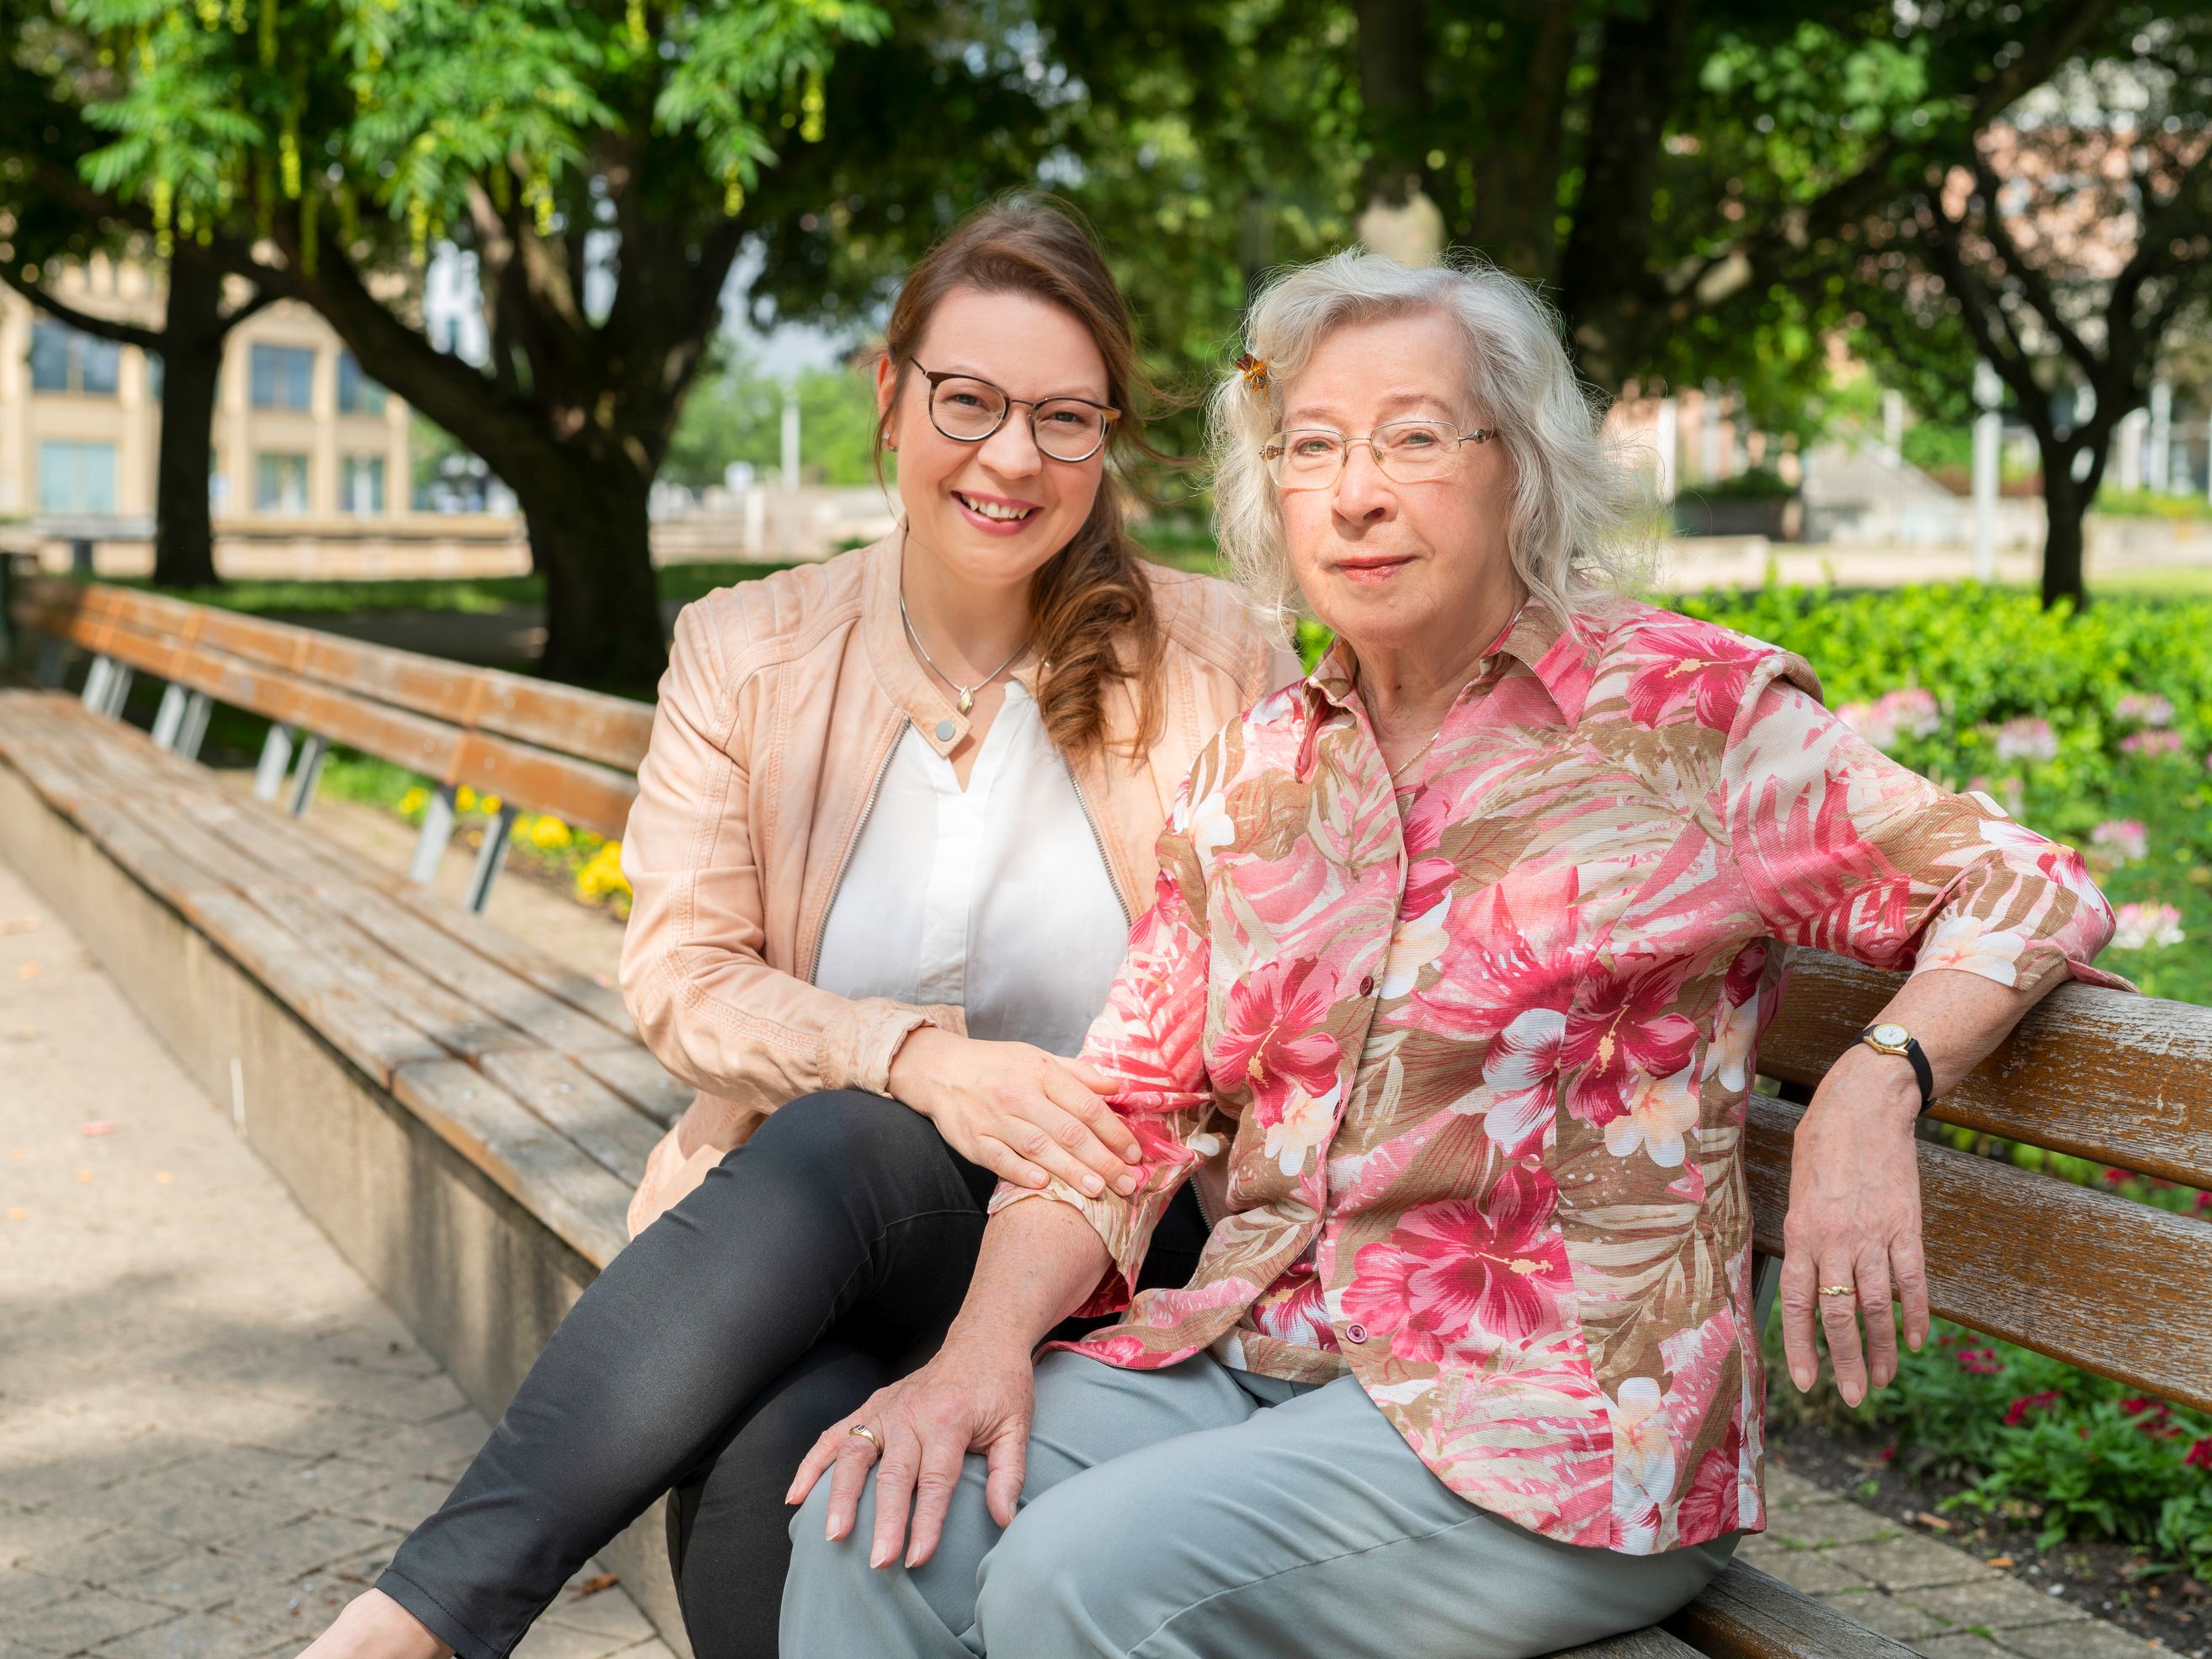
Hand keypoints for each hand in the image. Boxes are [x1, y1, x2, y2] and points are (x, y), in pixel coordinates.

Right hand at [786, 1337, 1036, 1569]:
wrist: (982, 1341)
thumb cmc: (1001, 1387)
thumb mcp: (1016, 1427)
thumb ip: (1008, 1474)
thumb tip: (1003, 1519)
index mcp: (950, 1419)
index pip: (935, 1480)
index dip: (926, 1522)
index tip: (917, 1558)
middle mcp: (912, 1413)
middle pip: (894, 1473)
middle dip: (885, 1520)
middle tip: (879, 1561)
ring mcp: (886, 1408)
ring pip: (856, 1454)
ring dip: (841, 1495)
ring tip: (833, 1534)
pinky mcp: (871, 1406)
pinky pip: (835, 1435)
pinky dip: (813, 1464)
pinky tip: (796, 1496)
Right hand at [888, 1028, 1141, 1199]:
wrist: (940, 1069)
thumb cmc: (997, 1065)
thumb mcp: (1039, 1058)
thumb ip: (1079, 1075)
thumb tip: (1118, 1086)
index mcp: (1042, 1072)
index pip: (1086, 1105)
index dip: (1114, 1131)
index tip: (1134, 1153)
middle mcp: (1021, 1095)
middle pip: (1068, 1131)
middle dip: (1102, 1159)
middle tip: (1126, 1182)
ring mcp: (995, 1119)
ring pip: (1039, 1147)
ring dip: (1070, 1170)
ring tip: (1097, 1190)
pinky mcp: (973, 1140)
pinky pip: (999, 1158)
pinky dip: (1019, 1171)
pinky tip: (1042, 1184)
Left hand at [1779, 1050, 1930, 1406]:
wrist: (1866, 1105)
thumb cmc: (1822, 1142)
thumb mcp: (1797, 1187)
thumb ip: (1802, 1235)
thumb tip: (1806, 1278)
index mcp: (1800, 1232)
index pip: (1797, 1302)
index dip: (1801, 1345)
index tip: (1806, 1383)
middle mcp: (1836, 1240)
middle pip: (1840, 1314)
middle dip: (1845, 1362)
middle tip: (1853, 1398)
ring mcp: (1875, 1235)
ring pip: (1879, 1306)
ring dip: (1881, 1348)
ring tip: (1883, 1381)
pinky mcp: (1908, 1227)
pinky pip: (1913, 1281)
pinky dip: (1917, 1314)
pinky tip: (1916, 1341)